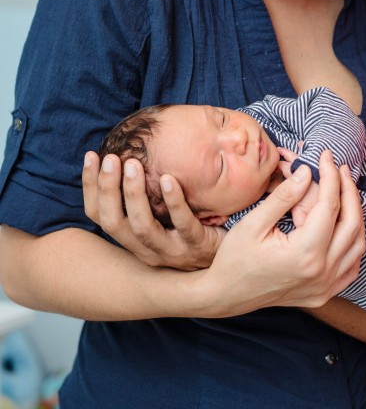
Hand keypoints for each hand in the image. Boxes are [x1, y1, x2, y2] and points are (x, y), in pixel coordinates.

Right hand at [82, 152, 223, 269]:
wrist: (231, 258)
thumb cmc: (195, 229)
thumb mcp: (165, 214)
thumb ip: (148, 191)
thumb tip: (133, 149)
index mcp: (133, 238)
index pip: (99, 215)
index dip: (91, 187)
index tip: (91, 156)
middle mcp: (146, 248)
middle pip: (113, 223)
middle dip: (107, 189)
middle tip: (111, 158)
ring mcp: (172, 251)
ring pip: (142, 227)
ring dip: (133, 194)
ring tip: (133, 165)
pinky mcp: (197, 246)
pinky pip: (183, 224)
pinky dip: (173, 202)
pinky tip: (168, 179)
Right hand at [191, 150, 365, 315]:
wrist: (227, 295)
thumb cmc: (235, 259)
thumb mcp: (254, 223)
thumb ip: (284, 197)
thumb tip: (307, 172)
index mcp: (304, 253)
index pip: (330, 207)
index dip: (330, 177)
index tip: (326, 157)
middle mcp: (321, 272)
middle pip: (351, 223)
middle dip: (348, 191)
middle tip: (340, 169)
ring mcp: (325, 286)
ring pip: (358, 245)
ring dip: (356, 215)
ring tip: (344, 191)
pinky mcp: (324, 294)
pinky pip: (352, 266)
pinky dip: (354, 243)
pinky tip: (344, 226)